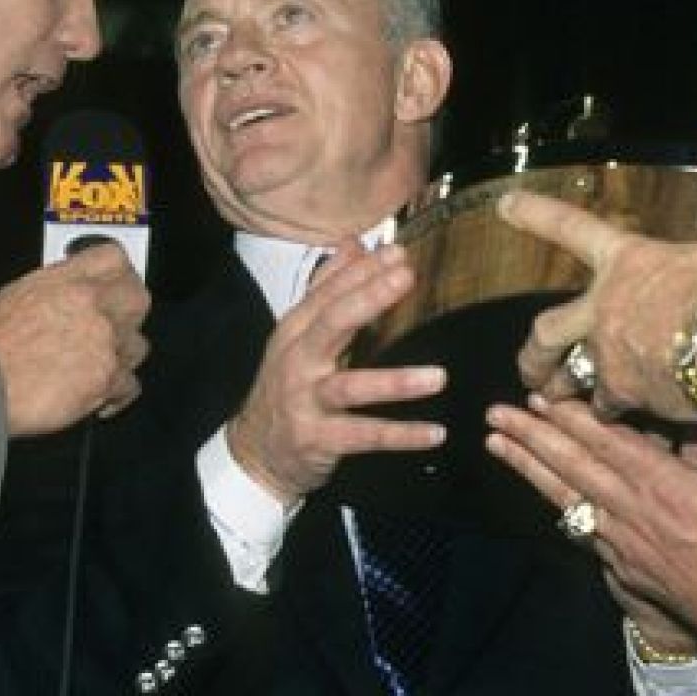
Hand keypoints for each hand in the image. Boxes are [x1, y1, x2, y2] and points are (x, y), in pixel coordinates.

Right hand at [0, 242, 150, 436]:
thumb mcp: (15, 295)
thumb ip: (54, 290)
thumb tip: (68, 296)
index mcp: (67, 279)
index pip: (113, 258)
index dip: (118, 274)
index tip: (115, 285)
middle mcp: (91, 304)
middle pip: (139, 299)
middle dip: (129, 316)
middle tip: (115, 328)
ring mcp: (103, 341)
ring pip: (137, 346)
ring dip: (121, 358)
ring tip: (98, 367)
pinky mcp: (106, 378)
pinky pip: (130, 385)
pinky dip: (117, 395)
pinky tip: (100, 399)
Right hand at [228, 242, 445, 504]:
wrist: (256, 453)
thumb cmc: (288, 387)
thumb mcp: (299, 336)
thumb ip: (327, 289)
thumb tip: (354, 243)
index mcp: (295, 332)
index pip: (328, 293)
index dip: (362, 271)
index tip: (399, 253)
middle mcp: (298, 361)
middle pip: (331, 323)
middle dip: (368, 298)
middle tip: (407, 278)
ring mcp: (306, 402)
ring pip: (351, 387)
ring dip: (396, 382)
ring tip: (439, 377)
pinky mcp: (318, 440)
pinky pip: (365, 436)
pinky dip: (401, 435)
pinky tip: (435, 433)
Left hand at [485, 396, 696, 660]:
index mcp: (670, 493)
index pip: (609, 445)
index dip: (572, 417)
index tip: (539, 393)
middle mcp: (638, 517)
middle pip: (574, 469)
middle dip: (533, 436)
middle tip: (496, 412)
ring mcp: (627, 548)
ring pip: (568, 499)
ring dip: (529, 468)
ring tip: (496, 443)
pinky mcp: (627, 571)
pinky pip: (583, 529)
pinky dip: (558, 505)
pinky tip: (542, 493)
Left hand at [497, 156, 696, 419]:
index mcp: (625, 262)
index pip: (571, 228)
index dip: (536, 214)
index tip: (503, 206)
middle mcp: (604, 310)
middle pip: (546, 332)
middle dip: (534, 353)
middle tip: (528, 367)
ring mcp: (609, 357)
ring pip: (570, 380)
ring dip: (566, 392)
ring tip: (564, 406)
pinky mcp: (625, 395)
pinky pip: (608, 412)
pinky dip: (614, 420)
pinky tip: (618, 430)